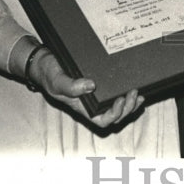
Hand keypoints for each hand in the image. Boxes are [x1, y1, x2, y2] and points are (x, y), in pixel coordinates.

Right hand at [29, 49, 144, 128]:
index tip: (121, 100)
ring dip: (130, 104)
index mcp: (82, 108)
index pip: (102, 121)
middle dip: (127, 108)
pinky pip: (116, 94)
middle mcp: (91, 104)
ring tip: (138, 93)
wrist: (45, 63)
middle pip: (114, 116)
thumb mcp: (57, 80)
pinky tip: (136, 88)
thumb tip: (90, 86)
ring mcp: (96, 96)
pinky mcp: (100, 84)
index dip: (114, 114)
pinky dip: (127, 94)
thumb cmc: (49, 74)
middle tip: (134, 93)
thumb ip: (70, 86)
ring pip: (118, 108)